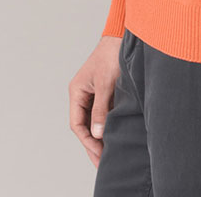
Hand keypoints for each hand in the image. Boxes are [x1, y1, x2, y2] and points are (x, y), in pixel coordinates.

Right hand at [68, 34, 122, 167]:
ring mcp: (93, 94)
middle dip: (92, 144)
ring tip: (108, 155)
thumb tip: (97, 133)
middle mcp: (83, 94)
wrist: (124, 38)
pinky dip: (107, 127)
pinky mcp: (105, 93)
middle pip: (84, 125)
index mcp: (77, 91)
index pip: (77, 123)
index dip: (87, 140)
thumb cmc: (111, 56)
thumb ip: (101, 109)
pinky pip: (103, 114)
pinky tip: (115, 137)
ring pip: (94, 121)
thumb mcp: (106, 84)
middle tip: (101, 163)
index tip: (99, 153)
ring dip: (100, 137)